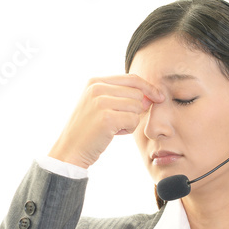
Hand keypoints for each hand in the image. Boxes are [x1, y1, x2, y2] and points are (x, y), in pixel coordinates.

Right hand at [46, 74, 164, 167]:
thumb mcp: (100, 106)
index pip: (132, 78)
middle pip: (137, 94)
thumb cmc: (89, 130)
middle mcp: (97, 88)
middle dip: (134, 110)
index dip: (148, 87)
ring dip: (130, 121)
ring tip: (113, 127)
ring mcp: (101, 102)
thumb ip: (122, 96)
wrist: (70, 150)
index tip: (158, 97)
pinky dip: (128, 129)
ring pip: (137, 107)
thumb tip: (151, 96)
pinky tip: (113, 133)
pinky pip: (134, 120)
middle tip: (117, 121)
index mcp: (95, 82)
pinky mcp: (106, 118)